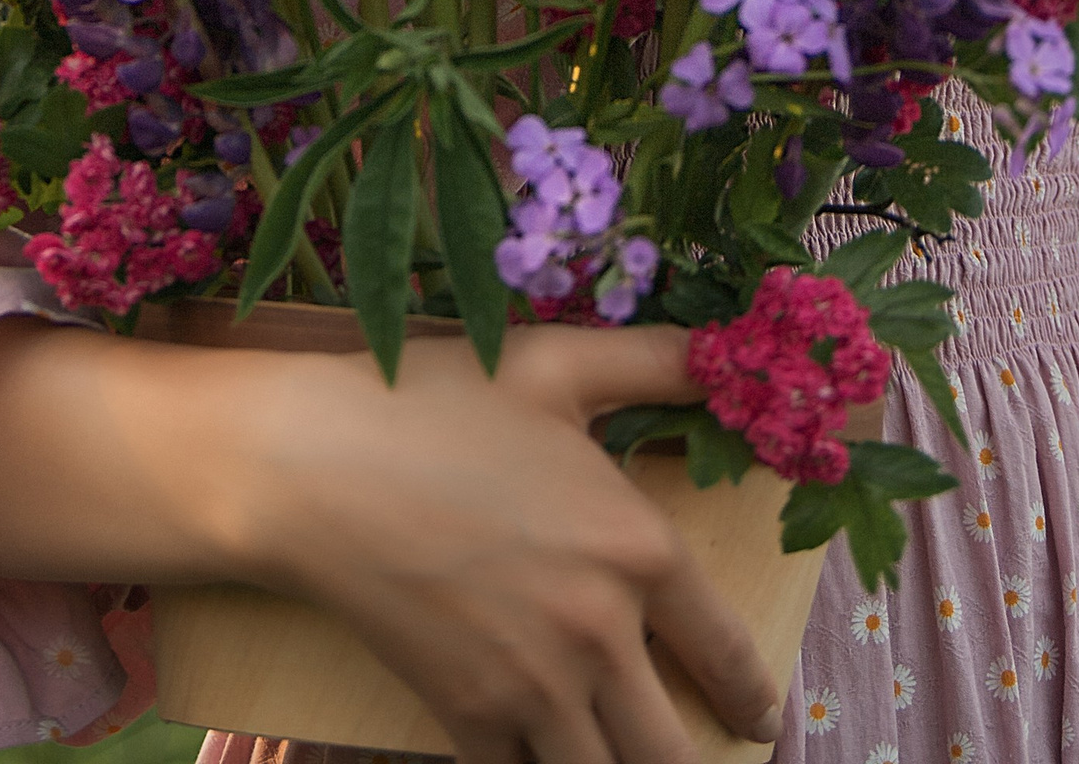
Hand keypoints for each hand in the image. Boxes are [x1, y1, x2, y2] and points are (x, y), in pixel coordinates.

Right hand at [0, 317, 784, 763]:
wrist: (318, 467)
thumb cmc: (440, 402)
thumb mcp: (558, 362)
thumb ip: (658, 363)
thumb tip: (735, 355)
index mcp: (636, 546)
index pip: (725, 652)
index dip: (750, 693)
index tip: (760, 714)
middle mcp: (598, 633)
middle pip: (675, 752)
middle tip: (717, 761)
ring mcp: (531, 689)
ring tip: (634, 763)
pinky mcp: (466, 719)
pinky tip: (548, 753)